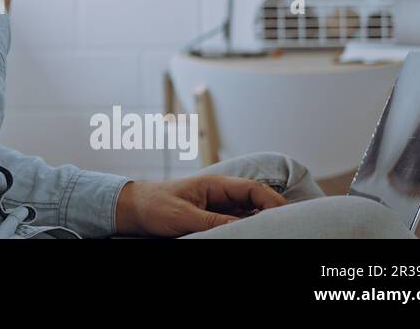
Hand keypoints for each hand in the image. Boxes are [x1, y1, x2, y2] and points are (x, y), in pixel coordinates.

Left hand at [114, 176, 287, 236]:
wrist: (134, 209)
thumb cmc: (154, 206)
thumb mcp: (184, 216)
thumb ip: (214, 222)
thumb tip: (243, 227)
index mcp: (215, 184)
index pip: (253, 189)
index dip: (272, 201)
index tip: (285, 217)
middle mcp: (220, 194)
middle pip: (256, 201)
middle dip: (272, 213)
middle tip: (286, 228)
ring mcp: (218, 206)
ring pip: (249, 213)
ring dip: (260, 222)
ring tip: (273, 233)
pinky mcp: (212, 218)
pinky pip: (236, 223)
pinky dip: (246, 228)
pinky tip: (253, 235)